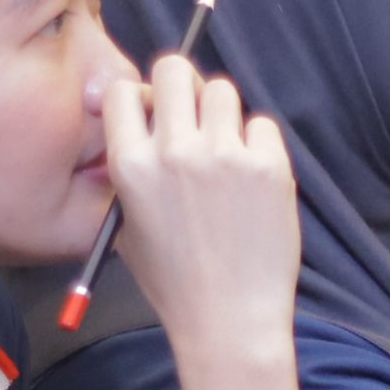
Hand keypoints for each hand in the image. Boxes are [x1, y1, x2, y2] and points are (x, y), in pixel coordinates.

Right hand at [101, 55, 299, 364]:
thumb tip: (142, 120)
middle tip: (192, 114)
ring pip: (222, 90)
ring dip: (221, 114)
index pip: (121, 91)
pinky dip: (256, 144)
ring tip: (224, 155)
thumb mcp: (127, 227)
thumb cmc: (175, 281)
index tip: (152, 112)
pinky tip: (251, 180)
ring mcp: (224, 155)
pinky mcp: (268, 165)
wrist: (229, 319)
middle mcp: (174, 152)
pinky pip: (261, 125)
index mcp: (130, 167)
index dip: (138, 97)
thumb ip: (129, 171)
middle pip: (174, 70)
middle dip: (181, 86)